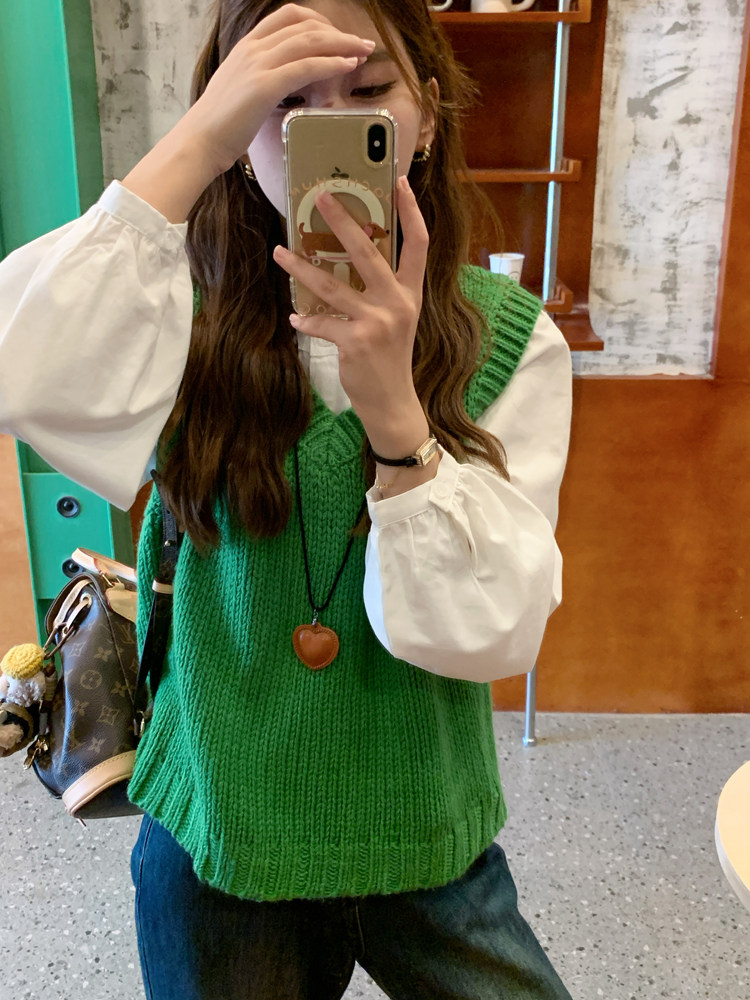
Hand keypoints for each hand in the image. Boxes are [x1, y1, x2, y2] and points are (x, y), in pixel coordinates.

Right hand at [181, 5, 375, 176]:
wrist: (199, 142)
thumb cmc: (221, 125)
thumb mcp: (241, 90)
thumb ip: (261, 78)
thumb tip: (284, 84)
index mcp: (247, 46)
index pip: (288, 17)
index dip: (319, 22)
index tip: (337, 37)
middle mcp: (253, 49)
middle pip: (305, 25)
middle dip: (338, 32)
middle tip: (360, 43)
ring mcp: (258, 65)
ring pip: (309, 41)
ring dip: (342, 44)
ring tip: (363, 52)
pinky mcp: (264, 87)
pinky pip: (306, 66)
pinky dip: (332, 63)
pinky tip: (348, 66)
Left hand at [273, 175, 431, 458]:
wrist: (392, 401)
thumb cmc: (390, 357)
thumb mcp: (397, 320)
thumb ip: (383, 291)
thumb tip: (352, 261)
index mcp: (410, 293)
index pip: (418, 244)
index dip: (411, 211)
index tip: (399, 181)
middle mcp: (397, 302)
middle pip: (368, 251)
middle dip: (342, 220)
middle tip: (321, 197)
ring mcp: (376, 321)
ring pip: (331, 284)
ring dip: (301, 267)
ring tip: (280, 252)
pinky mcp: (355, 340)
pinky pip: (321, 322)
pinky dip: (306, 320)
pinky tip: (296, 319)